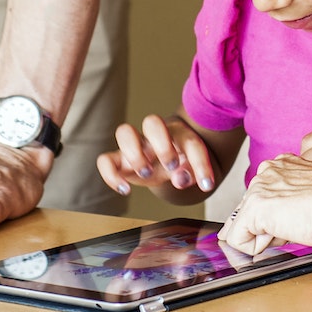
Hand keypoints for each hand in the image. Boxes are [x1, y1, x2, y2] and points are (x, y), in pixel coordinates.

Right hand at [97, 115, 216, 199]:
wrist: (166, 162)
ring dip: (135, 154)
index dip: (200, 162)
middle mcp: (154, 135)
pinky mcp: (119, 160)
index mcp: (178, 134)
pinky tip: (125, 189)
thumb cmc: (181, 161)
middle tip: (170, 166)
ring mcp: (135, 145)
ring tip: (146, 175)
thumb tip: (181, 179)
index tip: (207, 185)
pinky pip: (105, 160)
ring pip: (124, 131)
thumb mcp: (192, 168)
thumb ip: (192, 173)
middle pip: (152, 121)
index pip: (190, 141)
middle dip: (162, 145)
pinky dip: (110, 175)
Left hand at [218, 154, 311, 255]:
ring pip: (243, 226)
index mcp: (282, 165)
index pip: (262, 199)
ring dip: (266, 237)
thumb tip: (276, 226)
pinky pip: (237, 239)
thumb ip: (291, 203)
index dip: (276, 220)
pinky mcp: (256, 208)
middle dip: (268, 228)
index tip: (297, 220)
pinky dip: (255, 249)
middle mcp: (267, 171)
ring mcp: (259, 188)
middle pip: (249, 213)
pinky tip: (284, 237)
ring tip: (298, 227)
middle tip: (301, 225)